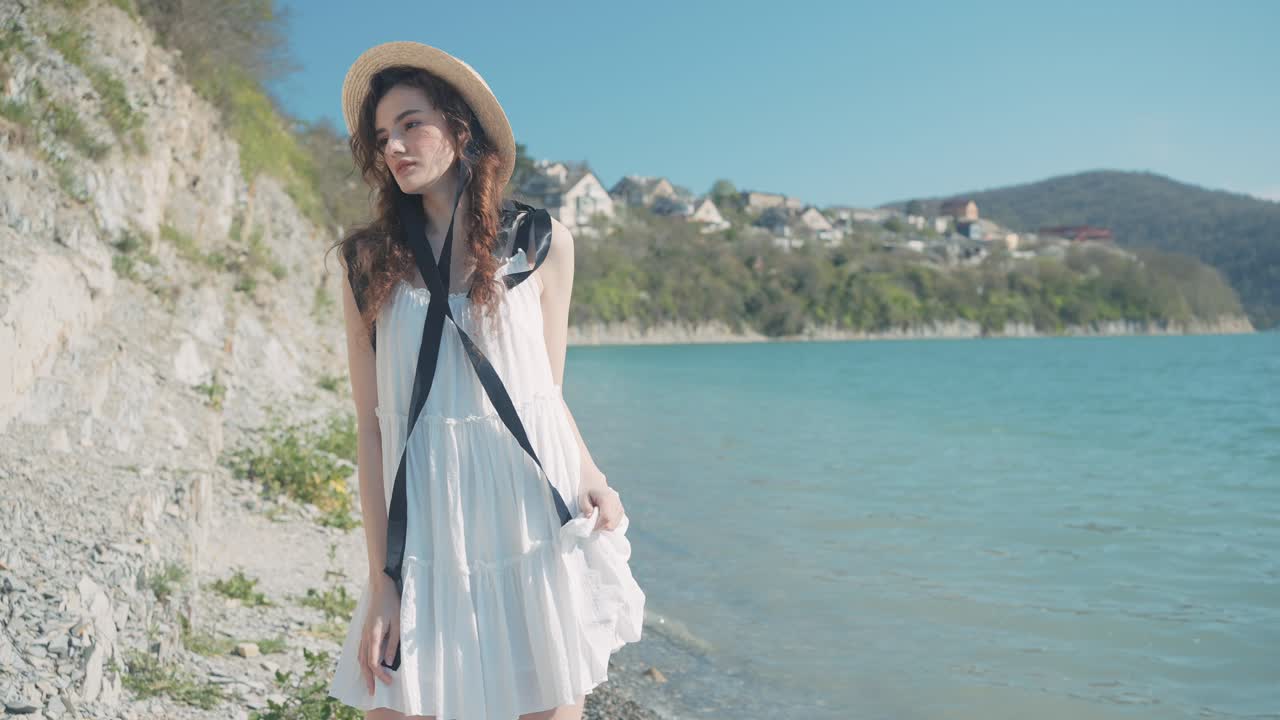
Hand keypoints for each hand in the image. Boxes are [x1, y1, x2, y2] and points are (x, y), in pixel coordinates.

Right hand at [359, 574, 399, 693]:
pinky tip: (366, 666)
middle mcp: (365, 637)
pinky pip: (361, 650)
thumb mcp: (398, 623)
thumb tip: (389, 661)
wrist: (381, 587)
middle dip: (368, 679)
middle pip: (364, 663)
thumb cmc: (392, 603)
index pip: (374, 662)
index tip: (388, 682)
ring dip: (364, 672)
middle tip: (372, 692)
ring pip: (360, 657)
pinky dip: (362, 661)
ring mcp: (362, 634)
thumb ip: (393, 643)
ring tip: (369, 683)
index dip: (380, 674)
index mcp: (373, 636)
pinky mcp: (364, 631)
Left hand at [577, 468, 623, 531]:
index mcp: (606, 498)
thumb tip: (590, 518)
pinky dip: (611, 523)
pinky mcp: (620, 507)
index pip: (606, 517)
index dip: (599, 525)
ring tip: (598, 521)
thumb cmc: (587, 488)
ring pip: (616, 523)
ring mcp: (619, 504)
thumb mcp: (582, 496)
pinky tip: (604, 520)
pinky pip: (618, 520)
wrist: (594, 480)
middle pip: (613, 522)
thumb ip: (586, 507)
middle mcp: (616, 501)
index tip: (591, 527)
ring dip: (606, 526)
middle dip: (602, 527)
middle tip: (593, 525)